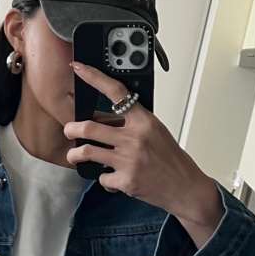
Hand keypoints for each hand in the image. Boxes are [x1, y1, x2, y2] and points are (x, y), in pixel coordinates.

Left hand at [64, 61, 223, 245]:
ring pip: (87, 152)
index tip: (79, 68)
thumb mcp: (156, 132)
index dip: (94, 77)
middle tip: (69, 130)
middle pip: (89, 127)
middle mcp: (134, 138)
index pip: (116, 92)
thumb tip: (106, 120)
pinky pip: (102, 177)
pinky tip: (112, 178)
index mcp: (143, 121)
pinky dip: (104, 178)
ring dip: (74, 154)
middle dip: (71, 128)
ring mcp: (128, 160)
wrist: (185, 187)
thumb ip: (133, 124)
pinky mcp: (125, 180)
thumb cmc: (171, 159)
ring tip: (75, 155)